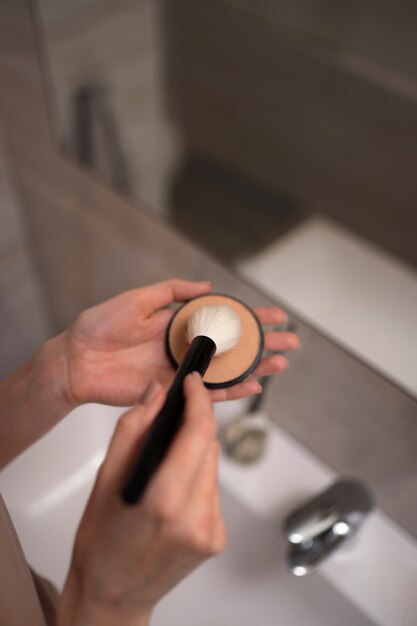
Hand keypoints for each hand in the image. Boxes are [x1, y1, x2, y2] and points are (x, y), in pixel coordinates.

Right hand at [58, 373, 224, 625]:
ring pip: (212, 466)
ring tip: (165, 459)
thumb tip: (155, 393)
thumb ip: (132, 430)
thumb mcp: (104, 480)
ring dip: (194, 451)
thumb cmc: (101, 542)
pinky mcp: (218, 538)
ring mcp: (211, 531)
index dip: (199, 401)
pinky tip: (174, 485)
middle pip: (209, 446)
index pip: (198, 434)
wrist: (113, 596)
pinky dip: (196, 477)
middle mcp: (196, 518)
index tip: (192, 383)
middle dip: (192, 425)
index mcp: (163, 502)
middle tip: (169, 419)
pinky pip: (212, 489)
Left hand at [59, 278, 298, 407]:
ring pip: (226, 371)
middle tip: (290, 343)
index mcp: (179, 323)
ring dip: (254, 368)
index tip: (276, 315)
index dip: (250, 317)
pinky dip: (230, 390)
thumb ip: (173, 292)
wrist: (76, 360)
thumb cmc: (100, 326)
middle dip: (262, 344)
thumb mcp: (138, 299)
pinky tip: (251, 384)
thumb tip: (207, 286)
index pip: (223, 319)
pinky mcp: (171, 389)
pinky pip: (206, 393)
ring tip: (279, 364)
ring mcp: (181, 369)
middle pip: (232, 347)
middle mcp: (185, 347)